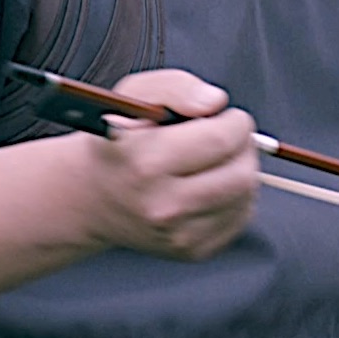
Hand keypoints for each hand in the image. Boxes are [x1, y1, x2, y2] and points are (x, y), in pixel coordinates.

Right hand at [77, 69, 258, 260]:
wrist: (92, 197)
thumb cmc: (118, 141)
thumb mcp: (133, 96)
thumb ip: (176, 87)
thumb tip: (215, 101)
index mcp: (145, 162)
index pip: (221, 140)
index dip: (234, 122)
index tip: (226, 117)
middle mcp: (162, 205)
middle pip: (241, 174)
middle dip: (243, 147)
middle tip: (226, 136)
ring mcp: (178, 234)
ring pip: (246, 195)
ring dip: (242, 169)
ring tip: (216, 158)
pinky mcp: (192, 251)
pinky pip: (240, 217)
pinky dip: (236, 196)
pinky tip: (212, 184)